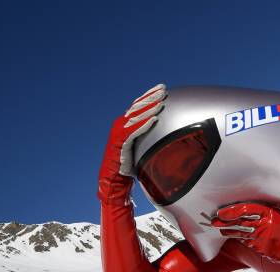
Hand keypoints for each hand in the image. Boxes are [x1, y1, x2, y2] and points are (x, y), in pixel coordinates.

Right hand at [98, 84, 166, 204]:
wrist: (114, 175)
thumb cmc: (129, 162)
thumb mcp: (140, 145)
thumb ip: (149, 136)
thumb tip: (165, 133)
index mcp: (126, 123)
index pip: (138, 105)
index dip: (149, 95)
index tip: (160, 88)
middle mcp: (121, 124)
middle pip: (138, 107)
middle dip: (151, 97)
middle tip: (163, 89)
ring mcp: (120, 131)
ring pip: (137, 116)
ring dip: (149, 108)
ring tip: (161, 102)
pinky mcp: (121, 141)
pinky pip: (135, 131)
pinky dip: (144, 124)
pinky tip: (154, 119)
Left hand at [211, 203, 279, 266]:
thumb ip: (267, 210)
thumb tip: (251, 208)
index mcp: (269, 213)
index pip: (245, 210)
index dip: (231, 211)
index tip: (221, 212)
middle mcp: (263, 224)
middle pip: (239, 222)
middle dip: (225, 222)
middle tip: (214, 221)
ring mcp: (261, 237)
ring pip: (240, 232)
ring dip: (228, 230)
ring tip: (220, 228)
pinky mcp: (260, 248)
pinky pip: (246, 241)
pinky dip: (239, 238)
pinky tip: (233, 236)